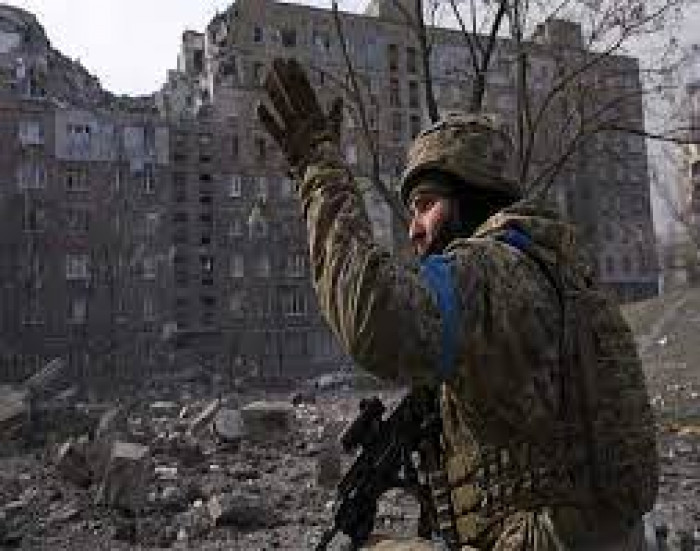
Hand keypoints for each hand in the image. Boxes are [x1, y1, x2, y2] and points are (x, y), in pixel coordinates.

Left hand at [257, 57, 342, 175]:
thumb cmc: (331, 156)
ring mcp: (295, 132)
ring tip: (267, 77)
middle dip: (285, 77)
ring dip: (275, 92)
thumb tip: (340, 99)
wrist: (326, 174)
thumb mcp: (336, 133)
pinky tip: (258, 106)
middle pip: (294, 95)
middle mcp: (306, 121)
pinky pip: (275, 130)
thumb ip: (335, 115)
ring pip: (284, 108)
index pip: (307, 91)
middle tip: (276, 61)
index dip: (298, 75)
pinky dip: (267, 119)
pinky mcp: (286, 144)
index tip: (292, 61)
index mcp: (317, 117)